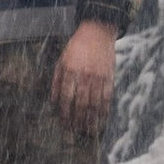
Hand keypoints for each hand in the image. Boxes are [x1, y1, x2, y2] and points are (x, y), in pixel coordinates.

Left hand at [51, 18, 117, 132]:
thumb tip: (54, 101)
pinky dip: (105, 110)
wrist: (98, 32)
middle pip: (81, 104)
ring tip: (89, 130)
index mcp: (71, 71)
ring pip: (95, 103)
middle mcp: (85, 76)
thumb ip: (57, 80)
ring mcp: (98, 77)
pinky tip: (102, 118)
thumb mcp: (62, 60)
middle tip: (77, 130)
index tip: (64, 122)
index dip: (65, 112)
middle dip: (78, 120)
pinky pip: (107, 97)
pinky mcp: (109, 77)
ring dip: (92, 119)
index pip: (67, 97)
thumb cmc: (77, 46)